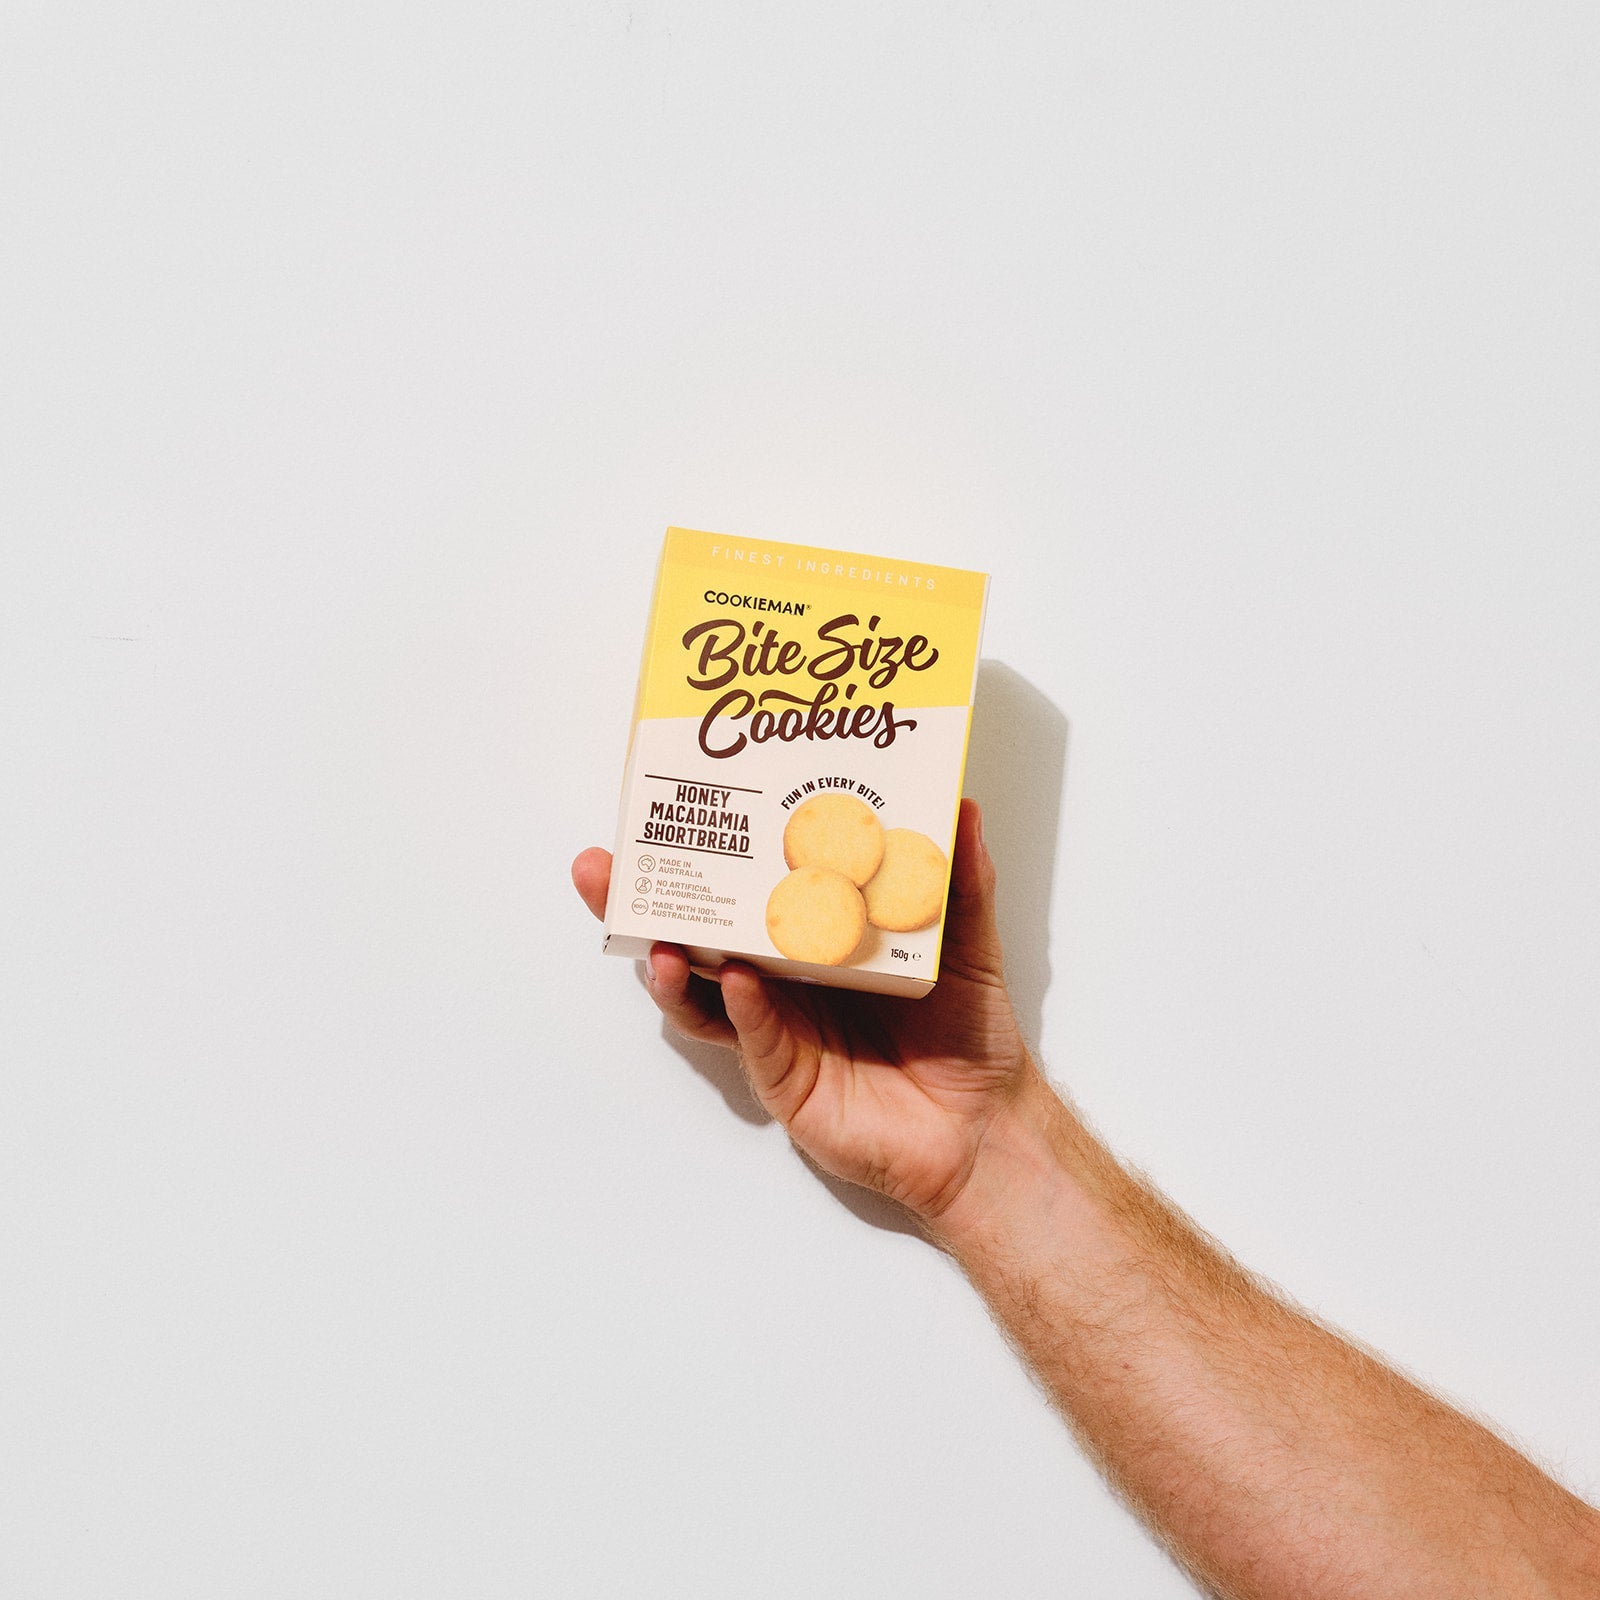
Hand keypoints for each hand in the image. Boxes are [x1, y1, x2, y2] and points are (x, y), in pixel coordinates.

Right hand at [570, 799, 1035, 1220]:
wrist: (985, 1126)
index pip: (745, 890)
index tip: (673, 809)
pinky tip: (738, 981)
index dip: (706, 855)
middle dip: (645, 902)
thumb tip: (963, 806)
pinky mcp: (786, 1079)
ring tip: (660, 937)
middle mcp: (781, 981)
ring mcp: (776, 1031)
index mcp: (812, 939)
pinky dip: (741, 1011)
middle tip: (605, 866)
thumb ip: (961, 879)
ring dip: (672, 963)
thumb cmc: (970, 1035)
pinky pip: (754, 1039)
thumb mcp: (970, 942)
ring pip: (704, 994)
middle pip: (698, 936)